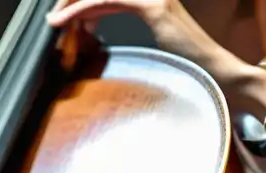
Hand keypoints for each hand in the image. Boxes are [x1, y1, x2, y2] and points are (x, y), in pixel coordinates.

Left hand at [46, 0, 265, 123]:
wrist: (213, 73)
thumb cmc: (181, 65)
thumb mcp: (142, 41)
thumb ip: (117, 27)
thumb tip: (87, 26)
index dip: (80, 1)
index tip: (59, 15)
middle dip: (73, 0)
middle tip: (52, 17)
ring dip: (73, 5)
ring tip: (54, 20)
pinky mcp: (154, 6)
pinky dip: (84, 9)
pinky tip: (67, 20)